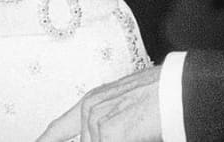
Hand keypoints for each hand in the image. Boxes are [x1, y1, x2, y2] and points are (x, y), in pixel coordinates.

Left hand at [36, 66, 161, 141]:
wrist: (177, 87)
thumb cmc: (158, 97)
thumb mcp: (124, 110)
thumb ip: (104, 126)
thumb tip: (93, 138)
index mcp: (92, 102)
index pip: (59, 128)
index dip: (46, 139)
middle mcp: (89, 109)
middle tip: (122, 131)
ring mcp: (97, 120)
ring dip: (114, 140)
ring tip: (134, 129)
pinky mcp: (109, 132)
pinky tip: (134, 135)